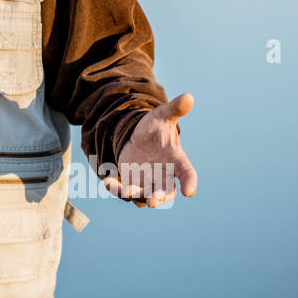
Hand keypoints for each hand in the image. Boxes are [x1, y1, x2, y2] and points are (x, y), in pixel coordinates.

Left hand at [105, 93, 197, 207]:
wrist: (138, 135)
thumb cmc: (156, 127)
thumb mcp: (163, 116)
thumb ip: (175, 109)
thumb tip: (189, 96)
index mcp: (177, 161)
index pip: (187, 174)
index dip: (190, 183)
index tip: (189, 191)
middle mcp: (164, 176)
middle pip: (166, 192)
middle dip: (160, 197)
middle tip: (153, 201)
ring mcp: (148, 181)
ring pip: (144, 195)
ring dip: (136, 195)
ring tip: (127, 191)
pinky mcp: (131, 182)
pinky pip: (124, 190)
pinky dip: (116, 189)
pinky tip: (108, 182)